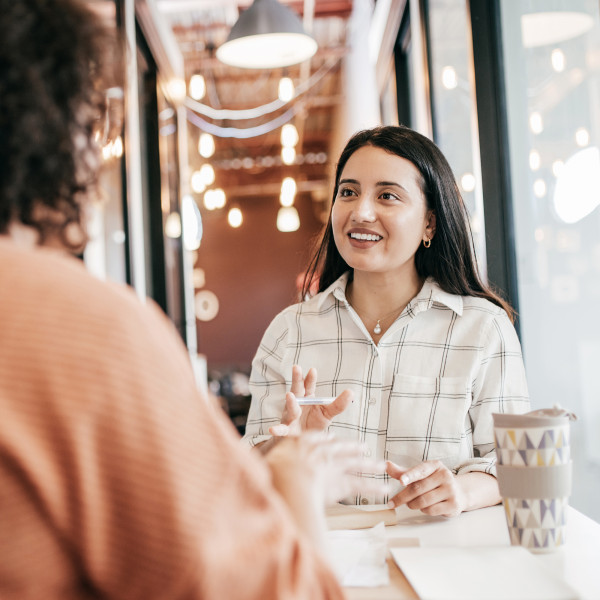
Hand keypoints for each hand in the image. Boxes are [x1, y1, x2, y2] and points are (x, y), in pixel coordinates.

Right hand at [266, 433, 386, 506]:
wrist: (289, 477)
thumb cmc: (274, 468)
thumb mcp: (268, 459)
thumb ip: (268, 458)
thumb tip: (255, 456)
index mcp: (304, 441)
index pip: (320, 439)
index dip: (328, 441)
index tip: (334, 441)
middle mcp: (322, 450)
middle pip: (342, 448)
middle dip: (354, 448)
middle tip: (364, 447)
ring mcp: (334, 465)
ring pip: (357, 463)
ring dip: (371, 465)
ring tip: (382, 465)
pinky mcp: (343, 482)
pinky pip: (362, 485)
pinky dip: (375, 487)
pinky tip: (384, 489)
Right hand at [269, 365, 351, 436]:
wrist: (304, 444)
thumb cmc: (314, 424)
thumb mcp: (328, 413)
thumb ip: (339, 404)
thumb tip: (351, 392)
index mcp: (307, 399)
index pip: (308, 386)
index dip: (310, 378)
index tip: (313, 370)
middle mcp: (296, 405)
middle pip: (296, 390)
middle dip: (296, 379)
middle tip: (296, 367)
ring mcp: (290, 417)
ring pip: (290, 409)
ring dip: (290, 402)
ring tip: (290, 395)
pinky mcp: (286, 431)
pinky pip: (281, 430)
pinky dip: (276, 430)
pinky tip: (272, 429)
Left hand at [386, 460, 466, 516]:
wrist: (460, 491)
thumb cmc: (435, 482)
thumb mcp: (420, 474)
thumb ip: (403, 472)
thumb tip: (386, 465)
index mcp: (435, 465)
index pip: (420, 470)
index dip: (410, 475)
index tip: (401, 480)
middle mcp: (445, 476)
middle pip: (418, 488)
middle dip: (403, 497)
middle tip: (393, 502)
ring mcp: (451, 490)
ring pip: (424, 501)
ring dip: (413, 504)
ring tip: (411, 503)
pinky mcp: (453, 504)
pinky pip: (432, 510)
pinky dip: (424, 510)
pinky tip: (424, 507)